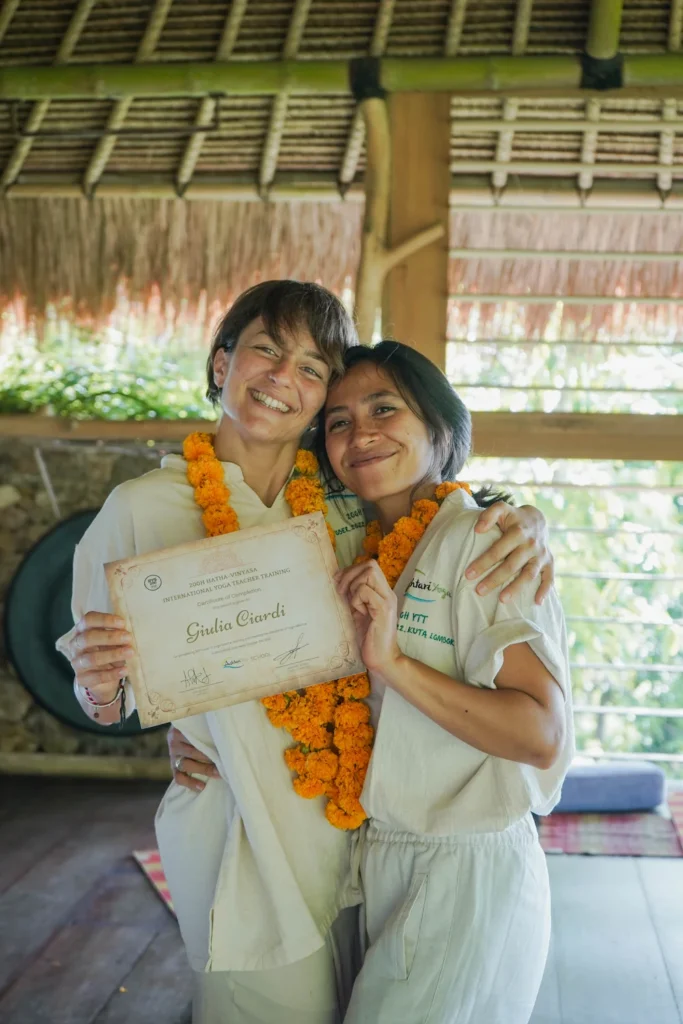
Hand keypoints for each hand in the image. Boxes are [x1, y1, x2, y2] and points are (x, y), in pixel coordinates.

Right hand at [57, 611, 133, 707]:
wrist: (102, 677)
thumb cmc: (107, 650)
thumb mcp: (110, 640)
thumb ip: (116, 634)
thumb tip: (128, 633)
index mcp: (81, 630)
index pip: (88, 620)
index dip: (104, 620)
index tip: (122, 623)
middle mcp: (76, 645)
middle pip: (88, 638)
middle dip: (110, 637)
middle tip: (128, 638)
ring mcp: (77, 663)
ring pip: (92, 658)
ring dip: (113, 654)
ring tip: (130, 653)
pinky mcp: (82, 678)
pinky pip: (97, 677)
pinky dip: (112, 673)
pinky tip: (125, 670)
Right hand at [168, 726, 219, 792]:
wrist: (183, 726)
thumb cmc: (196, 724)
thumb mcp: (198, 722)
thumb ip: (205, 728)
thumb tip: (224, 736)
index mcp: (179, 729)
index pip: (194, 739)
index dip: (209, 744)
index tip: (223, 749)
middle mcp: (173, 742)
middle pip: (192, 752)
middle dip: (209, 759)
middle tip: (224, 764)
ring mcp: (172, 755)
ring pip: (186, 765)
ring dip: (203, 770)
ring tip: (217, 774)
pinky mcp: (172, 766)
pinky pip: (178, 777)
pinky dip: (190, 783)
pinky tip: (202, 786)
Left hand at [336, 561, 401, 676]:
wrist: (382, 660)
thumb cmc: (368, 639)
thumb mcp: (358, 613)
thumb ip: (352, 597)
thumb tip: (337, 580)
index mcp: (381, 592)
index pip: (369, 565)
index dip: (351, 570)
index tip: (339, 583)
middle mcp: (387, 593)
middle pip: (370, 564)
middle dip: (350, 574)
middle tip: (342, 591)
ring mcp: (387, 600)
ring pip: (368, 573)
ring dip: (353, 586)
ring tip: (351, 604)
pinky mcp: (384, 610)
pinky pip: (365, 591)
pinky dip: (356, 599)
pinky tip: (358, 613)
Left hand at [466, 503, 553, 605]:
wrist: (537, 519)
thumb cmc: (513, 518)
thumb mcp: (501, 509)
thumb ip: (489, 515)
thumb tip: (478, 530)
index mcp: (518, 532)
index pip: (497, 550)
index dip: (483, 562)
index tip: (468, 574)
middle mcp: (531, 545)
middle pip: (511, 565)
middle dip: (494, 579)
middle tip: (479, 591)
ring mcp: (541, 555)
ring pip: (529, 574)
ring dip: (516, 588)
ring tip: (502, 600)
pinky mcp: (550, 562)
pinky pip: (550, 578)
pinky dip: (545, 590)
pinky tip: (536, 602)